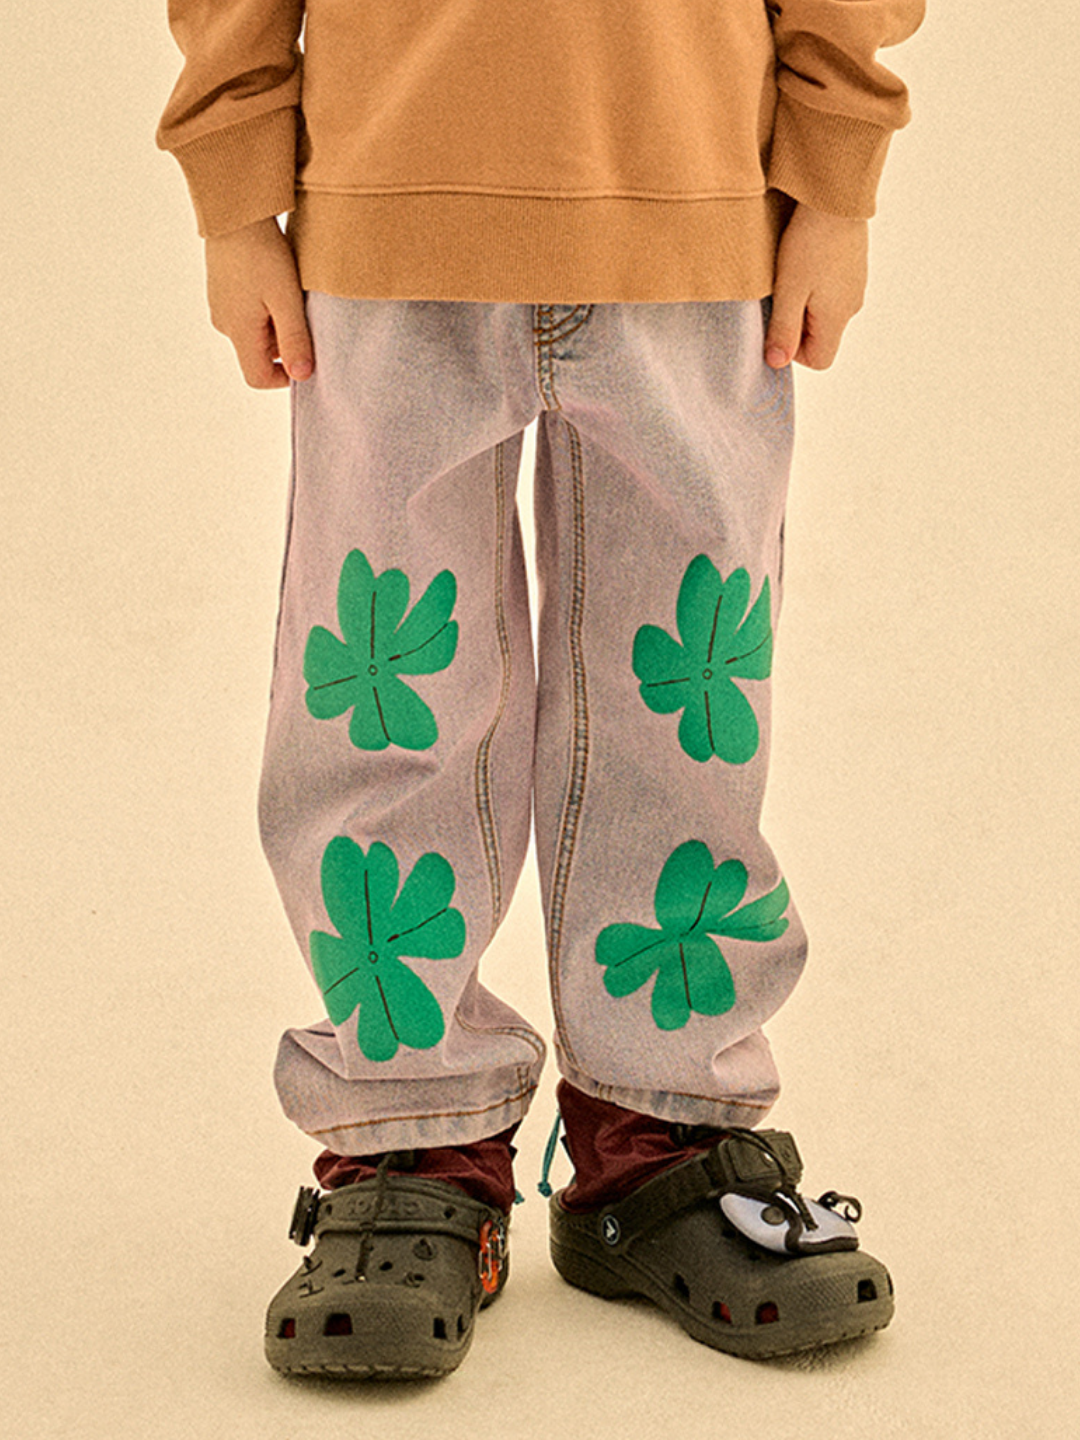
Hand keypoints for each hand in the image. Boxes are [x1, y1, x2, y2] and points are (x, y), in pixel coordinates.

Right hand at [204, 217, 313, 387]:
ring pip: (256, 333)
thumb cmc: (261, 253)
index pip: (257, 378)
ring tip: (290, 294)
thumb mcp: (286, 299)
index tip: (305, 354)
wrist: (235, 212)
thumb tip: (301, 376)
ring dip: (277, 324)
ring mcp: (221, 307)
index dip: (284, 376)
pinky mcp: (223, 291)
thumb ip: (294, 340)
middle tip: (302, 314)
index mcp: (238, 331)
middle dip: (285, 344)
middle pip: (259, 355)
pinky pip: (249, 314)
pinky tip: (276, 283)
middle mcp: (225, 324)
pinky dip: (267, 308)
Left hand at [764, 204, 868, 370]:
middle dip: (796, 324)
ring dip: (803, 302)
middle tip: (781, 294)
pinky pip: (830, 290)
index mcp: (838, 317)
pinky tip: (805, 261)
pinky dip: (814, 284)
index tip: (779, 322)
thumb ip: (783, 330)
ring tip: (792, 274)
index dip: (794, 351)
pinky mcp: (852, 267)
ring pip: (823, 312)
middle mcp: (852, 306)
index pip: (819, 360)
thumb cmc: (810, 242)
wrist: (835, 197)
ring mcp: (854, 285)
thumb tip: (777, 362)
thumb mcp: (788, 290)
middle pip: (820, 337)